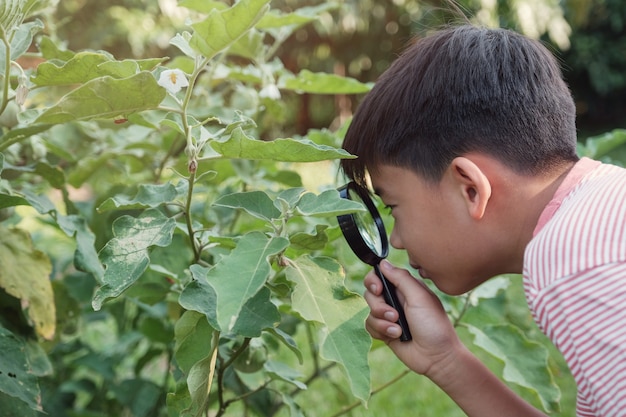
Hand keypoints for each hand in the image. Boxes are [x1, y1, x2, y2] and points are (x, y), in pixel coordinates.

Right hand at [363, 260, 461, 377]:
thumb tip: (383, 263)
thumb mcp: (419, 297)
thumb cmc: (433, 325)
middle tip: (394, 315)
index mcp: (405, 288)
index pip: (380, 276)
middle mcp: (396, 300)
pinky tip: (396, 336)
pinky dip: (381, 331)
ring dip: (382, 322)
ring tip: (399, 329)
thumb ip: (401, 278)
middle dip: (379, 306)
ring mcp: (389, 316)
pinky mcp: (385, 331)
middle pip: (370, 293)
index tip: (378, 289)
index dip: (373, 281)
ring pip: (369, 312)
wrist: (437, 357)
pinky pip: (370, 326)